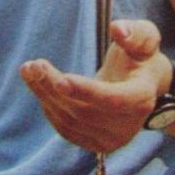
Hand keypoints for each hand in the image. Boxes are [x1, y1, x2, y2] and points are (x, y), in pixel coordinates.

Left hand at [20, 19, 171, 152]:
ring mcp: (111, 140)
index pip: (113, 100)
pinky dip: (48, 105)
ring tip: (30, 69)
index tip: (61, 80)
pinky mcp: (94, 144)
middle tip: (34, 65)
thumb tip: (117, 30)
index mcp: (142, 98)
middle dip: (54, 87)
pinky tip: (38, 85)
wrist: (140, 85)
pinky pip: (65, 128)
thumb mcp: (145, 36)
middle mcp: (128, 126)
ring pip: (70, 120)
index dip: (87, 91)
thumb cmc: (139, 56)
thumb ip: (136, 32)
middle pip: (84, 111)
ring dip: (45, 94)